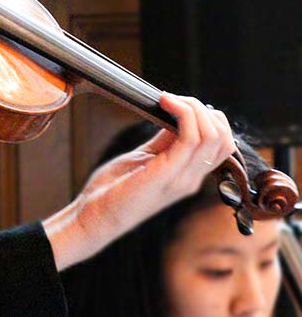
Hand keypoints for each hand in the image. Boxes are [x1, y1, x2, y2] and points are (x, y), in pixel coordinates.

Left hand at [42, 92, 233, 270]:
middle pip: (223, 138)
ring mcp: (181, 179)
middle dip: (203, 109)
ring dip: (193, 108)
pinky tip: (164, 103)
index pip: (222, 144)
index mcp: (188, 176)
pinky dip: (183, 114)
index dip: (207, 117)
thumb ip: (164, 141)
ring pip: (212, 136)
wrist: (94, 218)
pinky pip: (189, 139)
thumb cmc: (113, 188)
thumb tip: (177, 114)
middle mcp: (191, 179)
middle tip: (173, 100)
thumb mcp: (145, 158)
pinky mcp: (164, 175)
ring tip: (167, 99)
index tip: (178, 104)